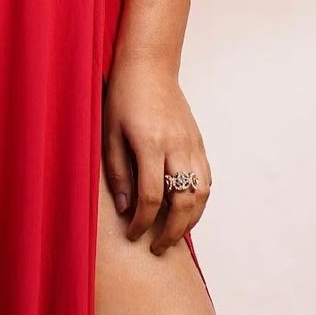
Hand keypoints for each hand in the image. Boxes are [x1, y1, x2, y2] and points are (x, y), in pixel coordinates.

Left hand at [102, 55, 211, 254]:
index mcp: (150, 143)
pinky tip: (186, 210)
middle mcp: (177, 146)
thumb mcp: (109, 132)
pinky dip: (199, 201)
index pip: (152, 197)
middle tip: (157, 249)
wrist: (149, 66)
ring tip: (174, 236)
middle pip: (183, 202)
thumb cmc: (123, 97)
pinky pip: (206, 180)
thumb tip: (124, 208)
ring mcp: (192, 144)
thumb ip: (118, 172)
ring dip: (190, 221)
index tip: (133, 235)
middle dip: (171, 232)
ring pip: (201, 194)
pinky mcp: (199, 142)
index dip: (143, 223)